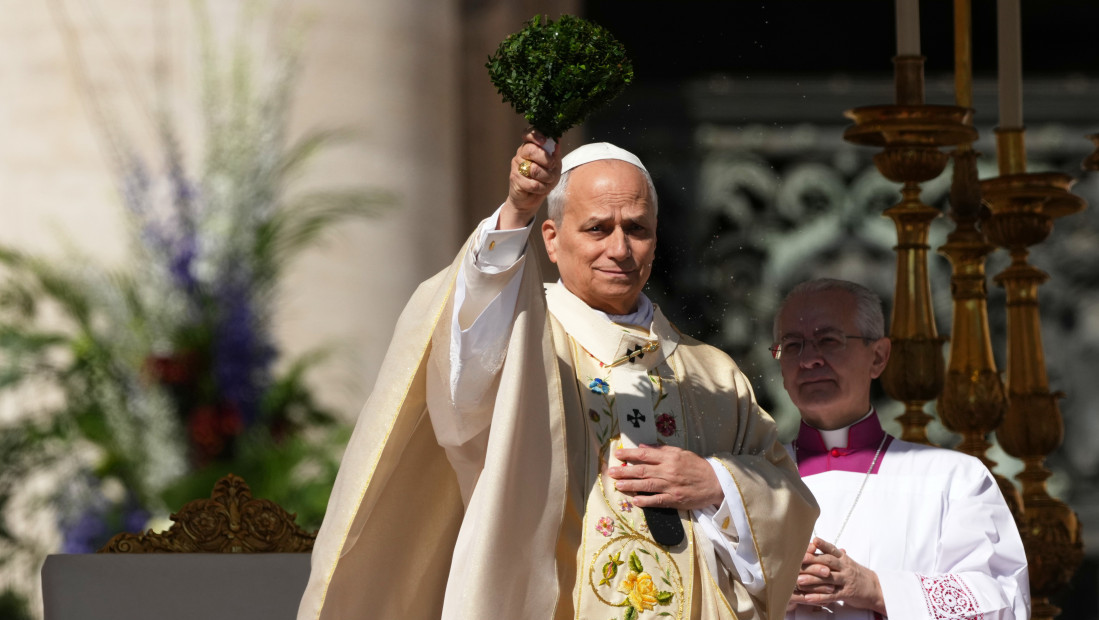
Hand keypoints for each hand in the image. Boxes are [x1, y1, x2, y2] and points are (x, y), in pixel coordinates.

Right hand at [500, 129, 561, 229]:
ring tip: (547, 180)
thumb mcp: (554, 166)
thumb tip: (557, 138)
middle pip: (531, 150)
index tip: (545, 141)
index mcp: (530, 146)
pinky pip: (533, 184)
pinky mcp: (515, 179)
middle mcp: (521, 154)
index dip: (535, 135)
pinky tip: (541, 188)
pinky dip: (542, 188)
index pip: (528, 134)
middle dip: (546, 159)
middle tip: (552, 166)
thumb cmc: (544, 179)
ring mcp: (516, 166)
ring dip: (547, 177)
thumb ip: (555, 153)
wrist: (532, 199)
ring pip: (534, 169)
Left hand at [607, 444, 722, 509]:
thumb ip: (661, 450)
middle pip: (642, 471)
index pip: (645, 455)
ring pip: (646, 485)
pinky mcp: (675, 500)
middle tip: (611, 472)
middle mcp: (668, 471)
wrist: (716, 483)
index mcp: (670, 458)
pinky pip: (657, 500)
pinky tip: (635, 500)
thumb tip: (642, 447)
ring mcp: (671, 486)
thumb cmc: (697, 467)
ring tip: (617, 485)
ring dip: (630, 485)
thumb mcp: (681, 453)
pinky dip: (645, 501)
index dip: (629, 454)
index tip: (617, 455)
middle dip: (624, 471)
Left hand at [788, 538, 885, 614]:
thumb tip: (818, 542)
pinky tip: (808, 598)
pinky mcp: (847, 594)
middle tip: (799, 560)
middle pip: (828, 562)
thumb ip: (833, 554)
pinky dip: (819, 597)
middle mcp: (845, 568)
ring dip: (812, 580)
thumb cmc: (857, 574)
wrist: (876, 589)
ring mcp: (846, 581)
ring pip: (828, 579)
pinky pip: (831, 595)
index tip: (813, 540)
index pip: (832, 550)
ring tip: (799, 580)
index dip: (823, 545)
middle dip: (813, 560)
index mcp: (844, 559)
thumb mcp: (847, 562)